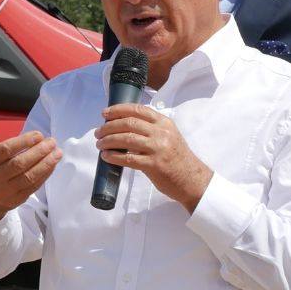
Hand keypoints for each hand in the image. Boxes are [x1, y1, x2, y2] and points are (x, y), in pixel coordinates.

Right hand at [0, 110, 61, 229]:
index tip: (38, 134)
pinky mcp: (15, 200)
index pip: (5, 150)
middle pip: (19, 164)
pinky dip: (45, 174)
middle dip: (38, 152)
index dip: (23, 142)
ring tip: (57, 152)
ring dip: (46, 164)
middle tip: (52, 141)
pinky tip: (53, 163)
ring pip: (28, 177)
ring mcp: (4, 191)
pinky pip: (33, 186)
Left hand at [94, 104, 211, 210]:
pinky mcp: (154, 165)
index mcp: (164, 123)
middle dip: (109, 126)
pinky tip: (106, 156)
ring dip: (108, 140)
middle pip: (129, 123)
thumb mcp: (170, 136)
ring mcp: (158, 148)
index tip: (105, 114)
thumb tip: (124, 127)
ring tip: (100, 144)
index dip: (118, 110)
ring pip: (126, 139)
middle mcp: (162, 133)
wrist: (192, 179)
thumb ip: (152, 129)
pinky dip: (114, 156)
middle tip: (98, 132)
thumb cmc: (178, 159)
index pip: (138, 109)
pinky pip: (128, 158)